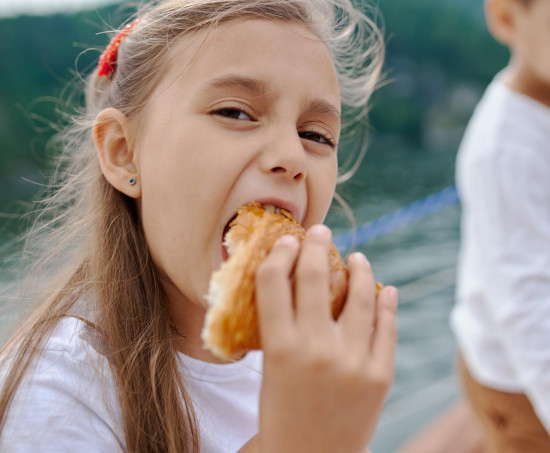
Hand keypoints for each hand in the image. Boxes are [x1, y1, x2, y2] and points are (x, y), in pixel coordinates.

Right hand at [254, 225, 397, 452]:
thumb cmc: (280, 413)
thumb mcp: (268, 369)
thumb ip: (278, 326)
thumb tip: (290, 279)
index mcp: (278, 347)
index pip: (274, 281)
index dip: (279, 253)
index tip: (286, 241)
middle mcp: (315, 349)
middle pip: (315, 277)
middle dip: (316, 245)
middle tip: (319, 231)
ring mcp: (352, 361)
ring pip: (360, 295)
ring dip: (359, 268)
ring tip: (358, 256)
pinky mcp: (380, 376)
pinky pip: (386, 327)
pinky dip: (387, 303)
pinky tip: (386, 289)